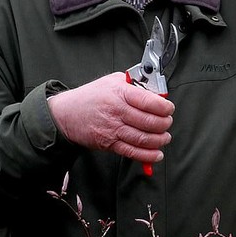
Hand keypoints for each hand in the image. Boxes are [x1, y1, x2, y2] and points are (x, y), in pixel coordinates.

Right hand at [47, 72, 173, 163]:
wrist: (66, 113)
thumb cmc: (91, 95)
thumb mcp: (113, 81)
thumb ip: (135, 85)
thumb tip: (156, 93)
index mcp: (120, 93)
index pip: (148, 101)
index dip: (164, 107)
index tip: (169, 109)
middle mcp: (117, 111)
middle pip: (149, 122)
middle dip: (164, 124)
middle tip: (168, 123)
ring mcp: (113, 129)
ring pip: (143, 138)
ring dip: (159, 140)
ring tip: (165, 137)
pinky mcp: (109, 144)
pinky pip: (132, 152)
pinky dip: (147, 155)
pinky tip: (156, 154)